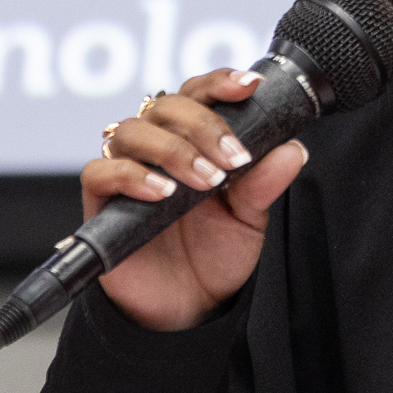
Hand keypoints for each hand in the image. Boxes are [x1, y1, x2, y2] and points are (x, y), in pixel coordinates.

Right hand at [86, 69, 306, 332]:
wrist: (187, 310)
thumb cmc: (214, 257)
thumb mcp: (249, 221)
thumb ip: (265, 185)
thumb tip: (293, 149)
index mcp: (193, 141)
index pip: (198, 93)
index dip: (219, 82)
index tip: (249, 87)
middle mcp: (156, 148)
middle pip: (166, 105)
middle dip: (204, 126)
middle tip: (234, 161)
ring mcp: (125, 172)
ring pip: (132, 131)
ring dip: (174, 150)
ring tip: (206, 182)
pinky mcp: (99, 204)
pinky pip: (100, 172)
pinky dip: (132, 175)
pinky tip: (163, 193)